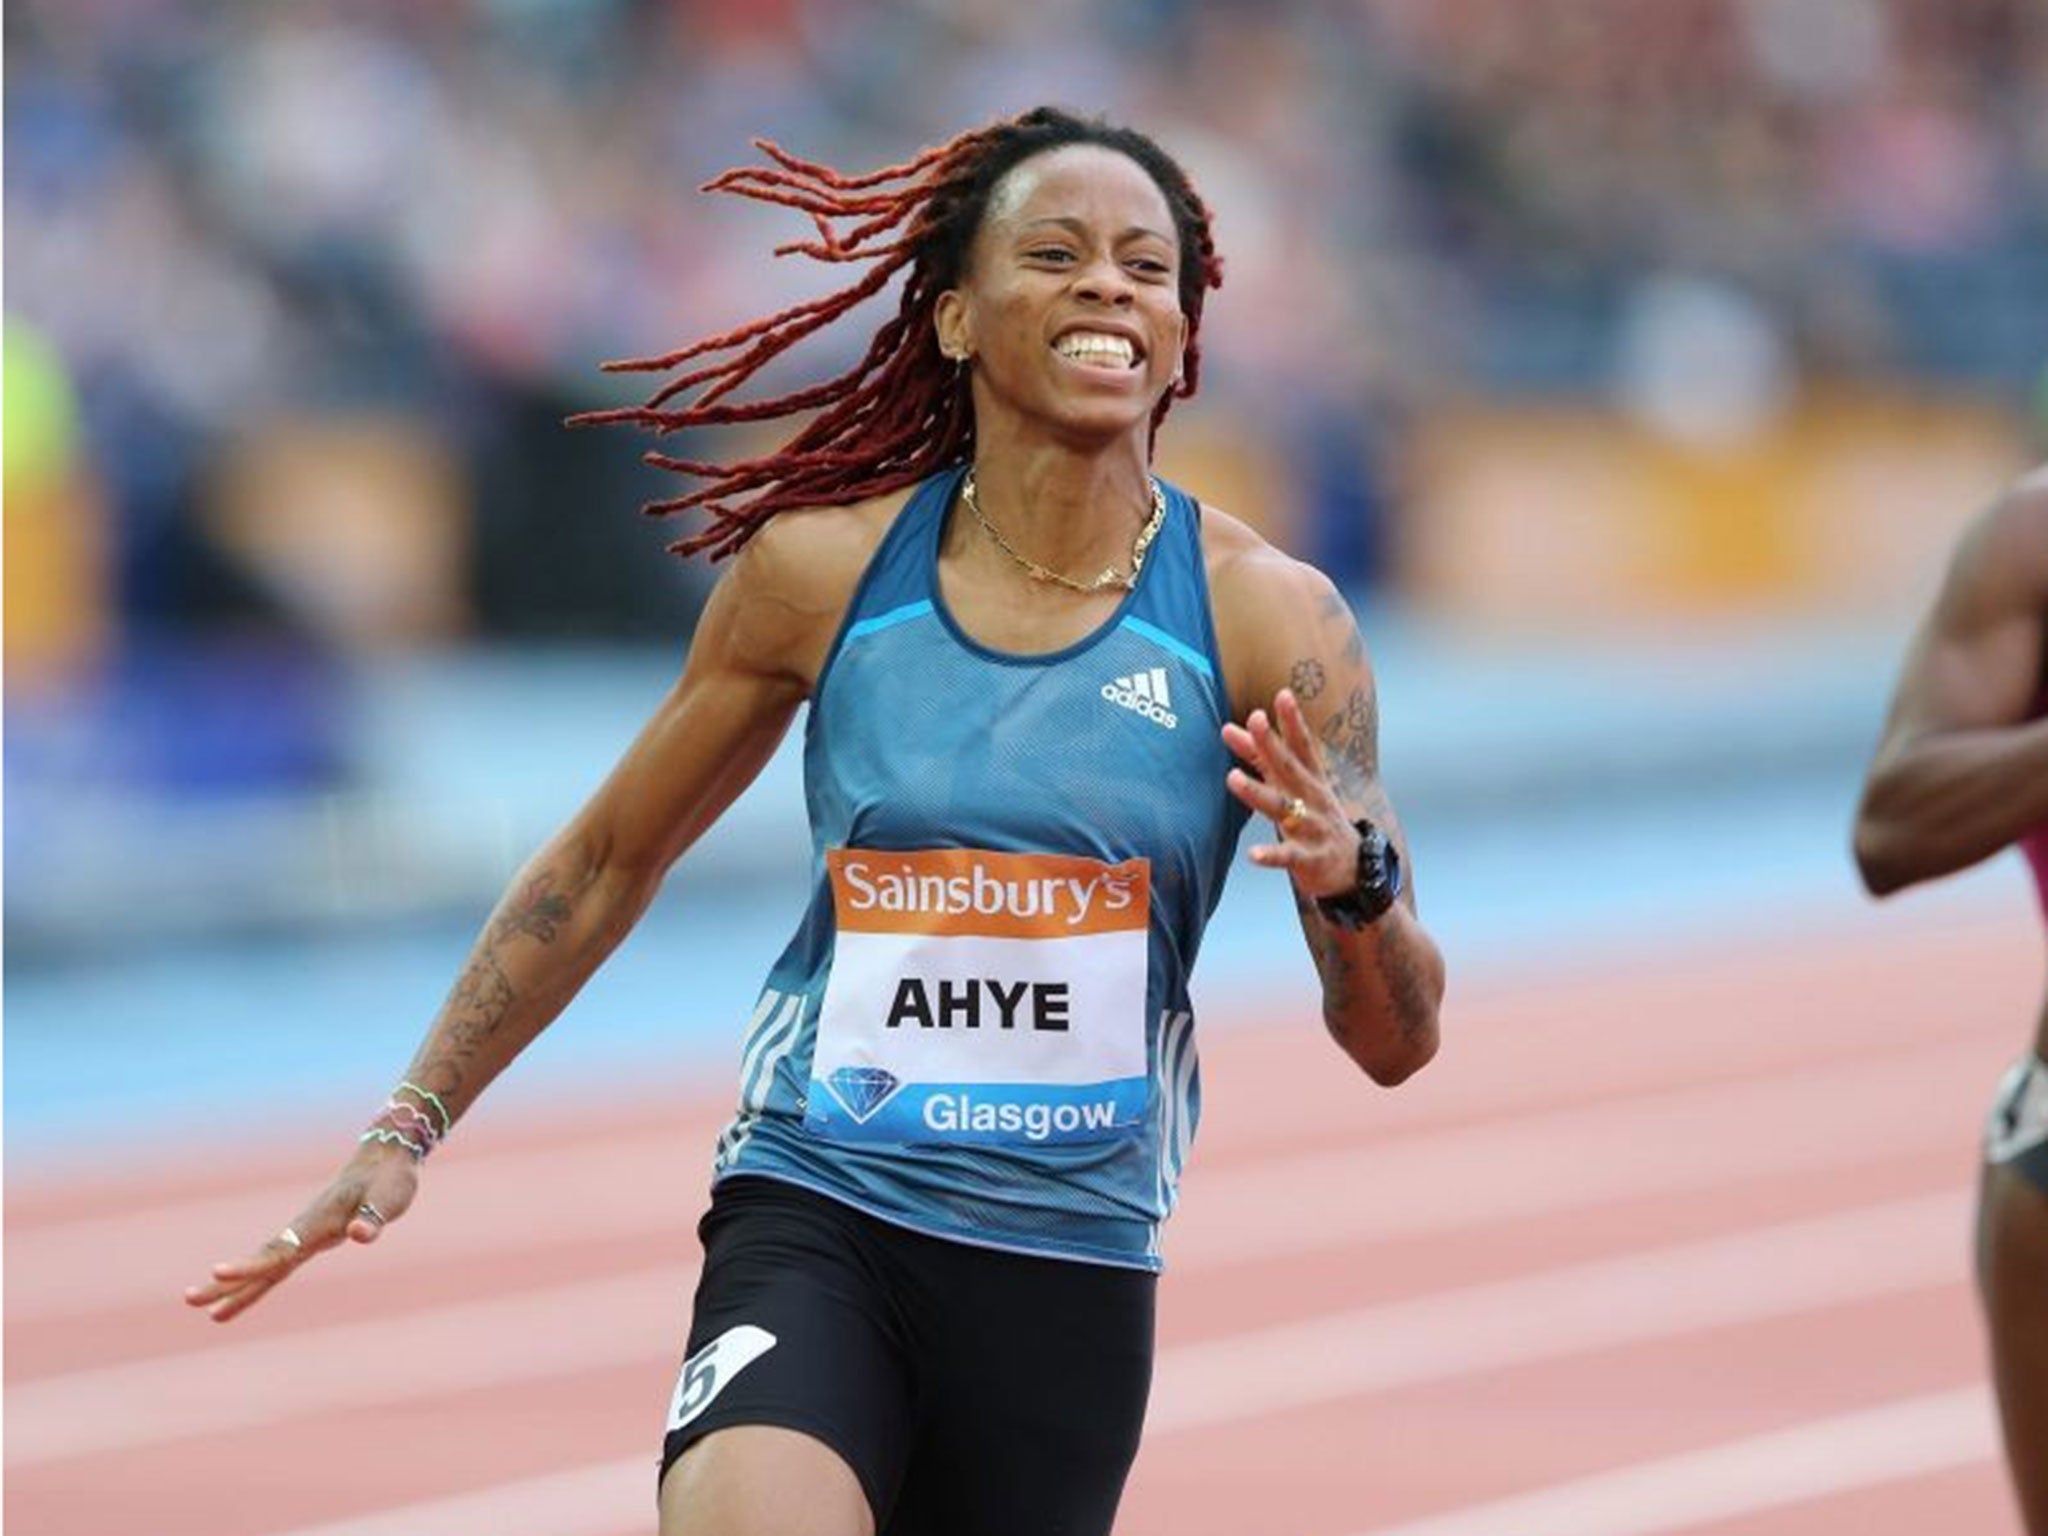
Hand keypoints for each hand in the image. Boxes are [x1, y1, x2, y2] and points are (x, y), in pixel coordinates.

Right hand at [183, 1141, 419, 1322]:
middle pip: (260, 1261)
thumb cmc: (390, 1180)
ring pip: (265, 1264)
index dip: (250, 1265)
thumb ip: (373, 1218)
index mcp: (318, 1223)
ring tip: (207, 1311)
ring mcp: (304, 1234)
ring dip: (236, 1286)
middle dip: (226, 1283)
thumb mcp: (389, 1199)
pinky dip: (258, 1279)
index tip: (216, 1272)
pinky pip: (278, 1263)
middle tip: (189, 1301)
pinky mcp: (311, 1237)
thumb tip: (360, 1234)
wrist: (386, 1159)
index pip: (279, 1251)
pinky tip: (242, 1293)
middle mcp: (304, 1230)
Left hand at [1221, 687, 1358, 900]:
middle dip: (1272, 743)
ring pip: (1282, 807)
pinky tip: (1253, 854)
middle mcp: (1312, 799)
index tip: (1282, 694)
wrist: (1354, 871)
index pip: (1302, 746)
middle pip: (1289, 767)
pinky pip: (1287, 856)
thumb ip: (1261, 759)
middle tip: (1254, 718)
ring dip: (1256, 792)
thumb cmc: (1315, 819)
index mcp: (1310, 780)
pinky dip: (1271, 855)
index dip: (1293, 721)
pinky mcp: (1309, 859)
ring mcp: (1312, 828)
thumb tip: (1230, 728)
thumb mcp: (1293, 787)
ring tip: (1231, 778)